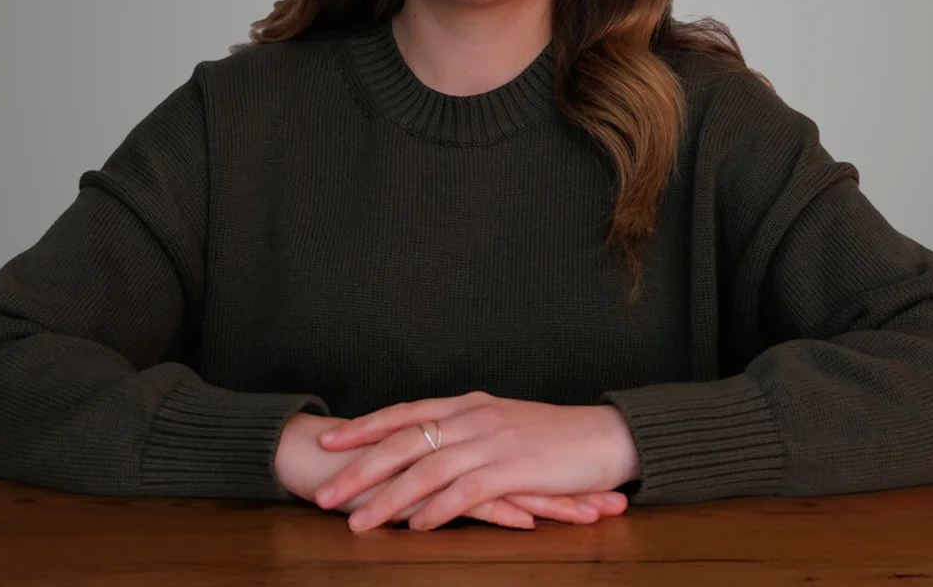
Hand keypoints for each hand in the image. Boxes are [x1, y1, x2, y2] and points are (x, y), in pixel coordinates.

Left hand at [312, 392, 641, 531]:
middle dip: (360, 468)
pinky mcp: (514, 469)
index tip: (330, 441)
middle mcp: (474, 418)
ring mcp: (493, 442)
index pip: (405, 412)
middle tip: (325, 491)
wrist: (606, 436)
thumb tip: (435, 446)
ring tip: (358, 521)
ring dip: (388, 498)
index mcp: (469, 405)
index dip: (366, 428)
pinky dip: (437, 509)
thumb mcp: (505, 424)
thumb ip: (468, 432)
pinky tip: (415, 527)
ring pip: (427, 469)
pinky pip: (466, 491)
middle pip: (405, 441)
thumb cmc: (557, 436)